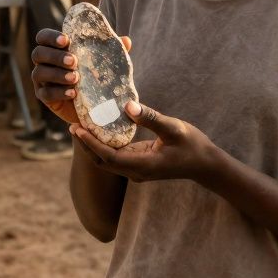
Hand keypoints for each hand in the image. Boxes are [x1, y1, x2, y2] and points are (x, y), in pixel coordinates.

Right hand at [30, 29, 131, 126]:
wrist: (93, 105)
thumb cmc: (95, 77)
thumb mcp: (104, 63)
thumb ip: (112, 52)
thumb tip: (127, 40)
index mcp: (55, 49)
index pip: (43, 37)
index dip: (51, 37)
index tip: (67, 40)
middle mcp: (44, 63)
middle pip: (38, 53)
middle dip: (55, 56)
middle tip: (74, 61)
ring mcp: (41, 80)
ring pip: (39, 73)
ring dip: (57, 74)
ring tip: (76, 78)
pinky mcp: (44, 97)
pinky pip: (46, 93)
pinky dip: (59, 92)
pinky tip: (73, 93)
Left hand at [69, 101, 222, 182]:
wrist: (205, 165)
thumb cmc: (193, 146)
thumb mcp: (174, 129)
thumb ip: (151, 118)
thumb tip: (127, 106)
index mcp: (143, 165)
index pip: (108, 157)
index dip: (90, 144)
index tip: (76, 128)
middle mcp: (136, 172)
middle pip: (102, 161)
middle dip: (86, 144)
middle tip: (72, 124)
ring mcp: (137, 170)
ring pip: (107, 160)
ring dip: (93, 145)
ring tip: (80, 125)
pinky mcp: (139, 164)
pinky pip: (116, 156)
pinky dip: (105, 145)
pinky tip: (99, 129)